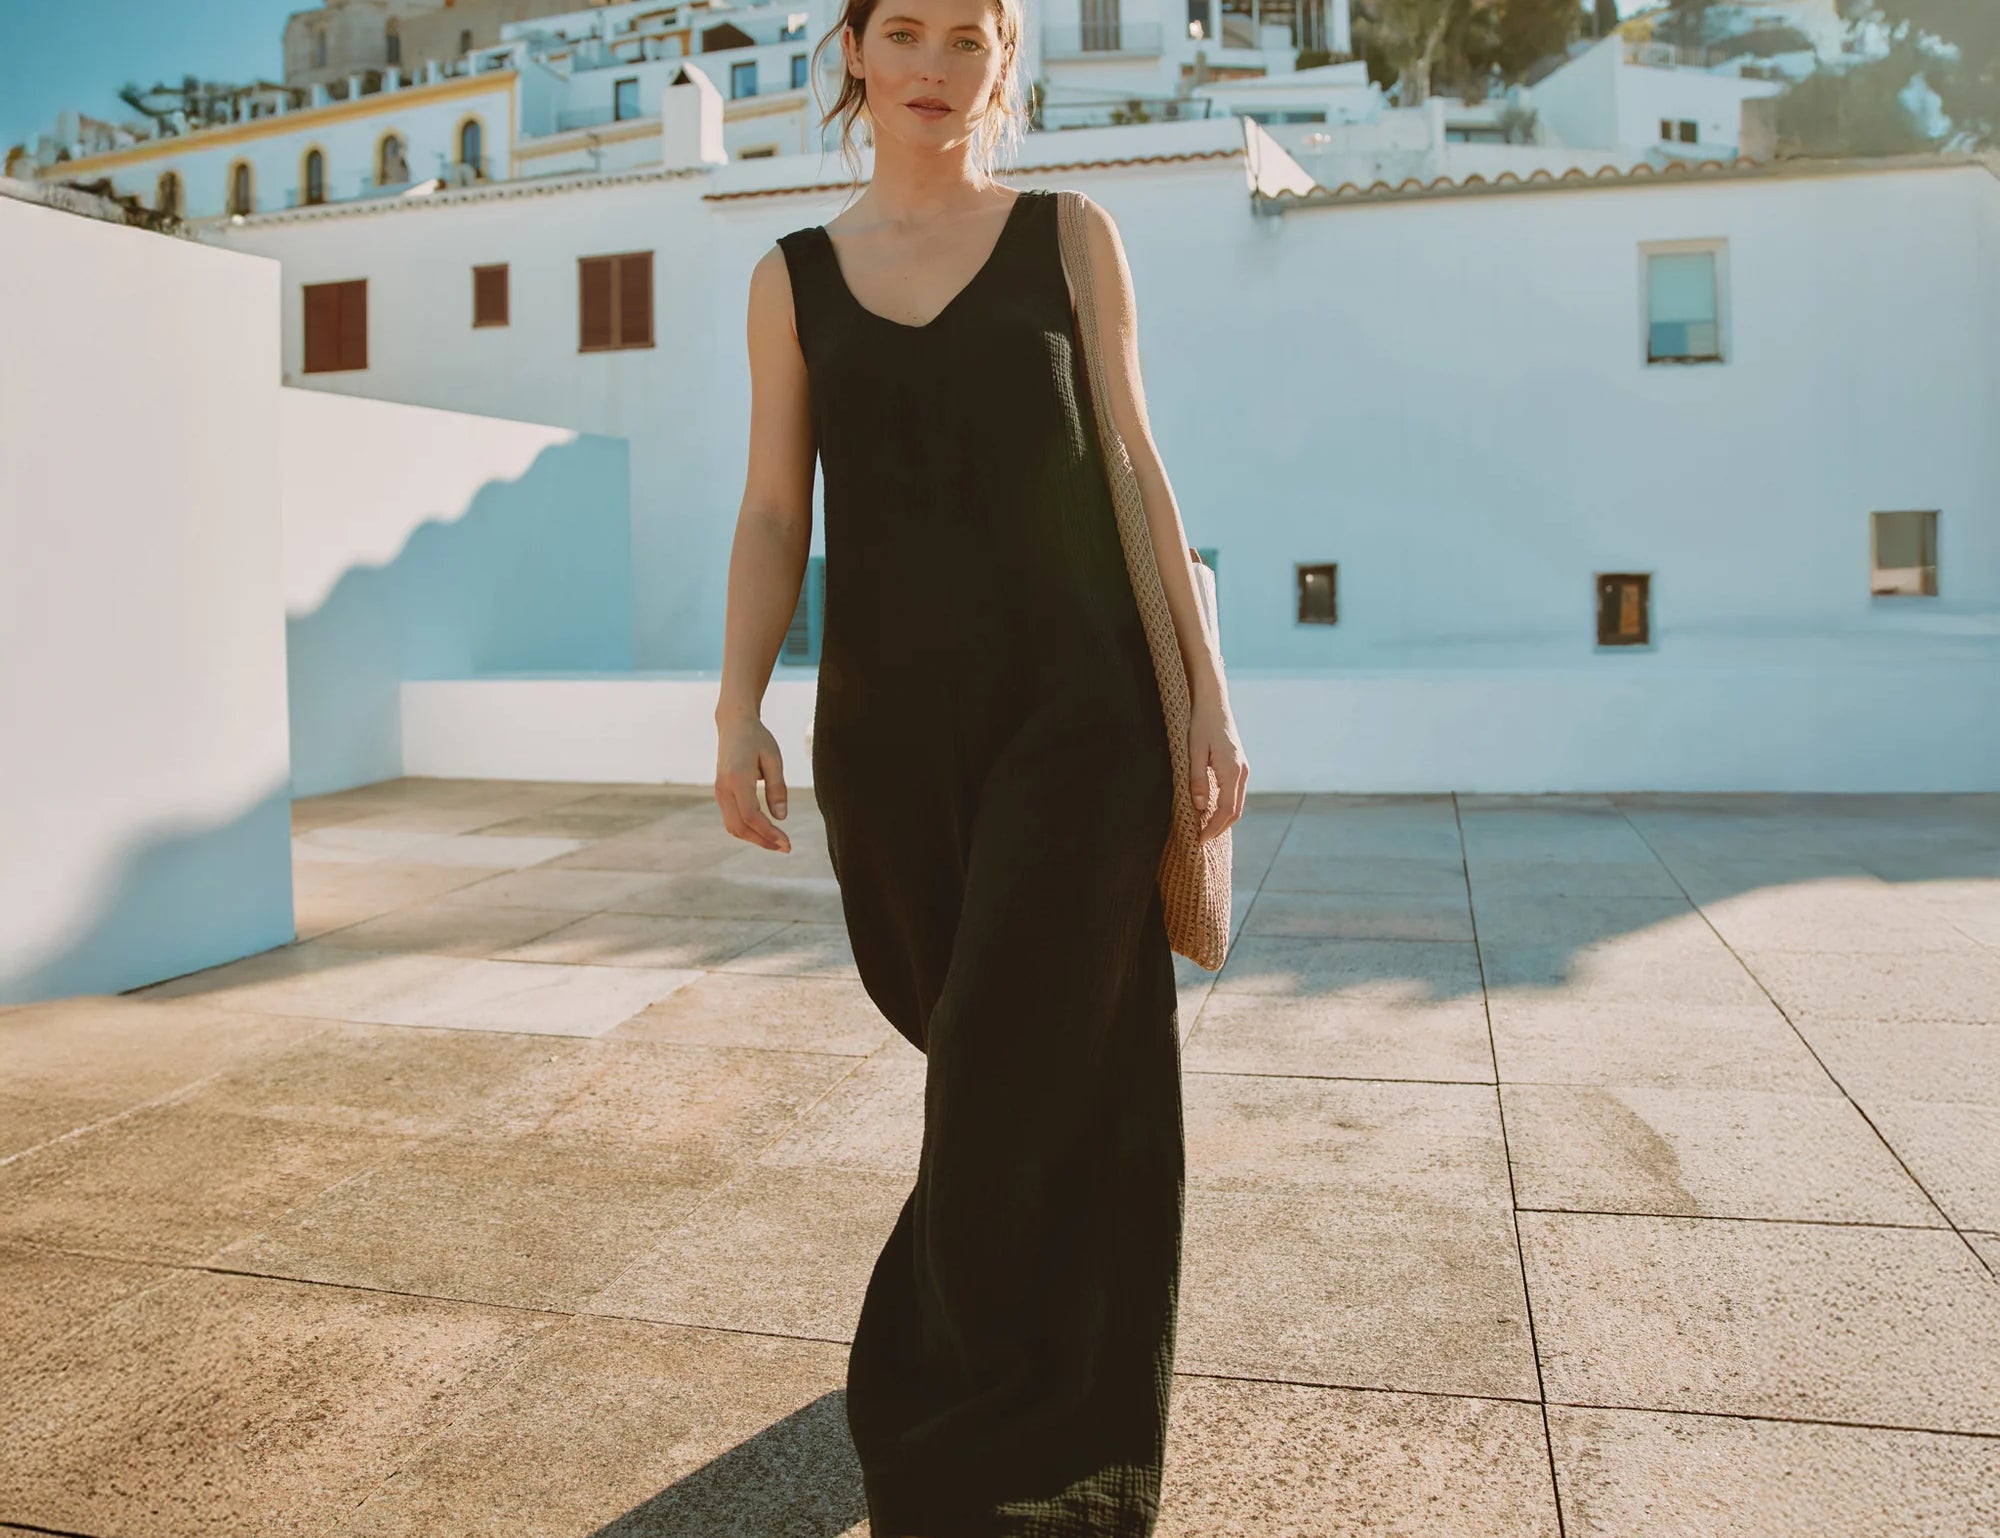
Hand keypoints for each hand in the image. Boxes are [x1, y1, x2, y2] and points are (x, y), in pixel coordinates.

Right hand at [714, 713, 791, 852]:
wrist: (734, 725)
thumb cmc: (757, 739)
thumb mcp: (773, 759)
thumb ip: (777, 788)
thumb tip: (781, 818)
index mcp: (737, 778)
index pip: (751, 816)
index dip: (769, 833)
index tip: (787, 843)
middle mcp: (724, 788)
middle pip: (740, 827)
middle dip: (763, 841)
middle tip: (786, 848)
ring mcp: (719, 792)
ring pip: (733, 827)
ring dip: (755, 839)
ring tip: (777, 843)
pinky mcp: (721, 794)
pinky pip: (731, 819)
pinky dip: (747, 830)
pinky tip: (765, 832)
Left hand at [1188, 693, 1246, 841]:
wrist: (1214, 703)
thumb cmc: (1201, 724)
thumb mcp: (1194, 751)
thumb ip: (1197, 779)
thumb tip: (1200, 807)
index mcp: (1232, 770)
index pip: (1226, 810)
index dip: (1213, 828)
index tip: (1199, 840)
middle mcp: (1242, 772)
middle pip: (1235, 811)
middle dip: (1219, 828)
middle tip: (1200, 840)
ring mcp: (1243, 769)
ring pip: (1236, 804)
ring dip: (1223, 819)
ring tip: (1204, 830)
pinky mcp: (1239, 766)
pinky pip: (1235, 794)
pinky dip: (1225, 807)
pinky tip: (1211, 811)